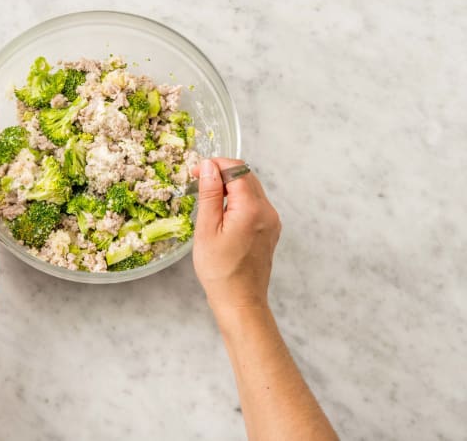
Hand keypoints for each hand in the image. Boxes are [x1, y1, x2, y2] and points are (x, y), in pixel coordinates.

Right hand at [191, 158, 280, 312]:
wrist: (240, 301)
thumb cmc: (220, 271)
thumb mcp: (207, 229)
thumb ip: (209, 194)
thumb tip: (208, 166)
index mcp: (252, 209)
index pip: (237, 169)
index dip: (215, 166)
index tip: (195, 174)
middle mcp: (268, 211)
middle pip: (246, 176)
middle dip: (222, 174)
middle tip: (198, 184)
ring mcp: (272, 221)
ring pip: (251, 189)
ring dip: (230, 187)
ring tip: (209, 201)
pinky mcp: (270, 229)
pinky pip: (255, 204)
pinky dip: (238, 201)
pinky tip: (223, 215)